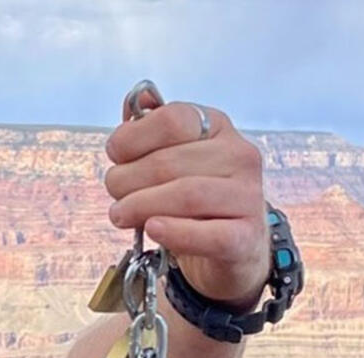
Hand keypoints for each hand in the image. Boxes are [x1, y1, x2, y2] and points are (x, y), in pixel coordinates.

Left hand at [103, 89, 268, 310]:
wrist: (230, 248)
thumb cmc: (193, 200)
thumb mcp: (172, 158)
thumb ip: (150, 131)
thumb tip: (136, 103)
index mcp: (218, 127)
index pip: (171, 119)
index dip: (132, 138)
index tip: (116, 155)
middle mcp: (239, 156)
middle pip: (168, 162)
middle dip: (127, 181)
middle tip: (115, 196)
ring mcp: (247, 196)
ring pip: (185, 195)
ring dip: (140, 206)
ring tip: (121, 215)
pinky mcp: (245, 237)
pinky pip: (207, 234)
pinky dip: (174, 232)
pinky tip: (153, 229)